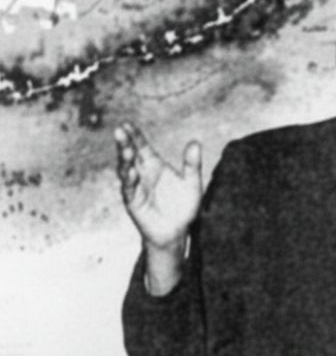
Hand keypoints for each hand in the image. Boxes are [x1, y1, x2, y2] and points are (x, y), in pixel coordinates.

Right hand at [115, 122, 202, 294]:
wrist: (177, 231)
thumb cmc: (183, 206)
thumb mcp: (192, 184)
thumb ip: (192, 164)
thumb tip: (195, 143)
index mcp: (154, 165)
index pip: (141, 146)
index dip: (134, 135)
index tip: (127, 124)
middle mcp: (142, 173)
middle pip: (130, 155)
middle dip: (124, 143)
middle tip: (120, 130)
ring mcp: (135, 187)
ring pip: (126, 171)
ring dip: (125, 160)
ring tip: (126, 150)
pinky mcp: (133, 202)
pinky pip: (130, 190)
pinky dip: (130, 181)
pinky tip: (132, 173)